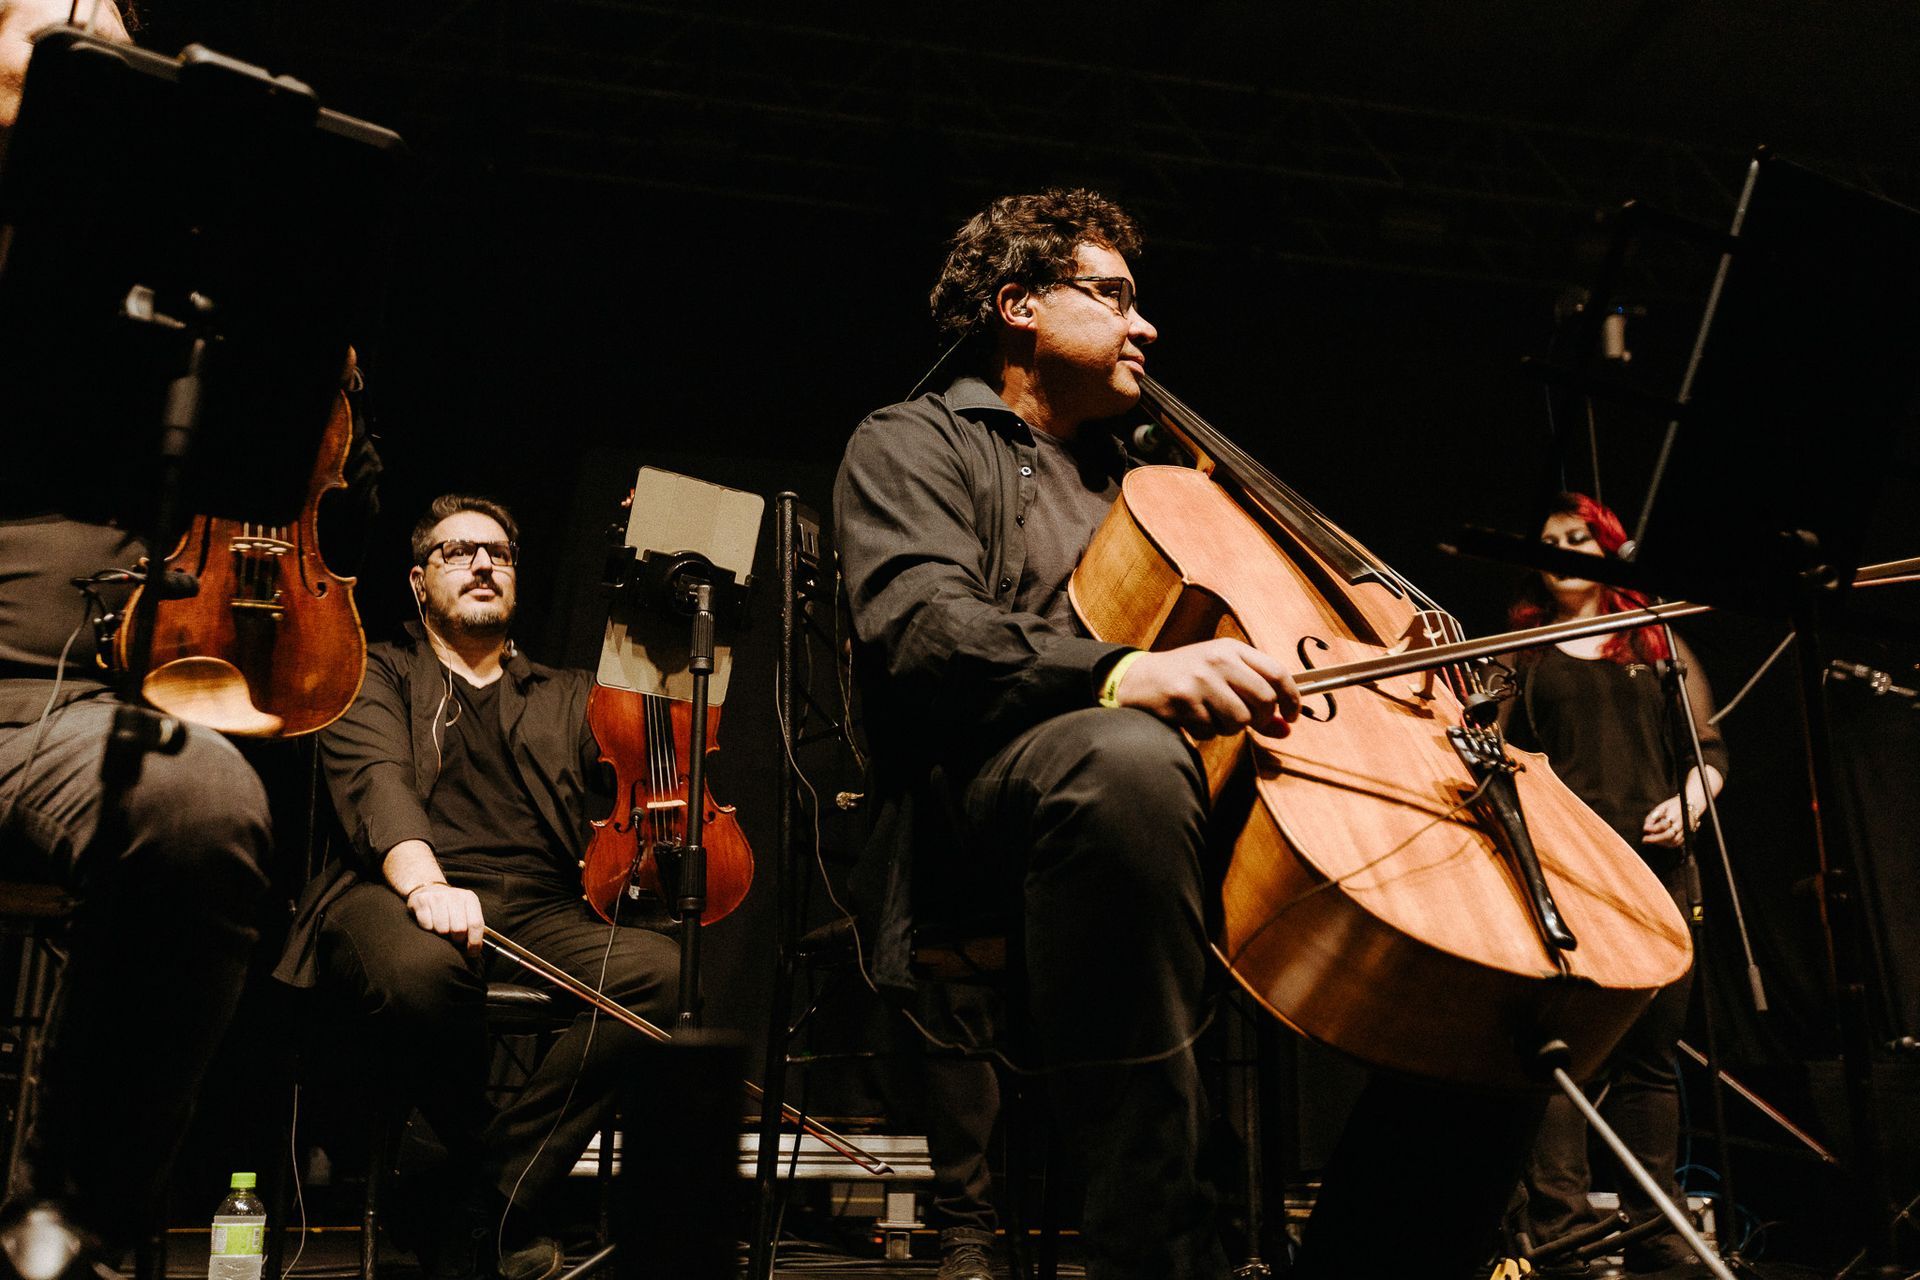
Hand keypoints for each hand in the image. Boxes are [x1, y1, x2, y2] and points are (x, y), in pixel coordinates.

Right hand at [405, 882, 485, 956]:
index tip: (472, 952)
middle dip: (457, 940)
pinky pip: (427, 926)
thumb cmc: (451, 906)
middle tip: (453, 938)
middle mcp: (455, 896)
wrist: (429, 889)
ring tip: (442, 929)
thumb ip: (472, 927)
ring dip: (442, 935)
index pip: (476, 924)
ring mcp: (437, 897)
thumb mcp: (466, 910)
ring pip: (442, 929)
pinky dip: (429, 930)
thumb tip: (474, 951)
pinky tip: (431, 923)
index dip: (474, 942)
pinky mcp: (421, 902)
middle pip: (459, 929)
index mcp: (470, 898)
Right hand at [1113, 639, 1300, 738]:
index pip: (1278, 672)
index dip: (1292, 699)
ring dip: (1230, 728)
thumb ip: (1255, 700)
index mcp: (1232, 648)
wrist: (1139, 678)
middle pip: (1264, 700)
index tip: (1292, 716)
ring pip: (1240, 720)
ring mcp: (1201, 679)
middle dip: (1262, 720)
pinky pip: (1212, 730)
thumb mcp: (1223, 678)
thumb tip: (1286, 730)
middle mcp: (1218, 659)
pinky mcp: (1184, 699)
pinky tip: (1192, 718)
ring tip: (1213, 718)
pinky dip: (1206, 732)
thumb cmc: (1188, 679)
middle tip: (1250, 723)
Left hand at [1642, 796, 1698, 847]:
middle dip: (1655, 839)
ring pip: (1673, 841)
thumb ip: (1653, 816)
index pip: (1663, 825)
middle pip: (1668, 835)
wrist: (1692, 805)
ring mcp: (1686, 830)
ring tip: (1650, 839)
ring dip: (1660, 842)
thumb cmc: (1673, 806)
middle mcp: (1682, 824)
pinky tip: (1659, 841)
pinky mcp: (1687, 835)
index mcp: (1675, 815)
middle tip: (1644, 839)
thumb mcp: (1662, 807)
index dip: (1653, 828)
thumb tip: (1646, 827)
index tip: (1644, 829)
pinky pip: (1677, 843)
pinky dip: (1667, 844)